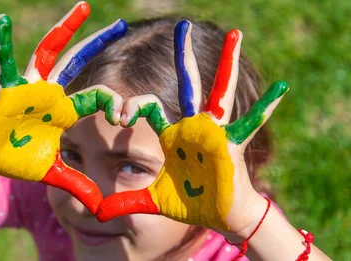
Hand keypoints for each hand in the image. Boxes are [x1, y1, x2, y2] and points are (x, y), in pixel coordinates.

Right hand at [0, 2, 126, 213]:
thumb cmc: (14, 159)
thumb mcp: (51, 173)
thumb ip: (75, 184)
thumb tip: (99, 206)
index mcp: (64, 111)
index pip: (96, 97)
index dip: (113, 103)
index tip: (123, 116)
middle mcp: (50, 93)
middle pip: (77, 62)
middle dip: (96, 42)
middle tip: (118, 23)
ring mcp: (29, 87)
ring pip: (49, 53)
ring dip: (64, 30)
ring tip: (82, 8)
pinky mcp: (5, 89)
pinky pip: (3, 62)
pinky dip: (1, 43)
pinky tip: (2, 21)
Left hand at [96, 20, 287, 231]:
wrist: (221, 215)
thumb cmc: (191, 203)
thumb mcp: (153, 201)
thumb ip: (126, 202)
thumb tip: (99, 214)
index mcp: (172, 133)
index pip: (148, 106)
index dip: (132, 107)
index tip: (120, 116)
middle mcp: (193, 125)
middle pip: (187, 85)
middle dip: (184, 57)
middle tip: (182, 27)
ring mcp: (214, 131)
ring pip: (220, 92)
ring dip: (227, 64)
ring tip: (236, 34)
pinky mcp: (231, 144)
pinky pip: (250, 123)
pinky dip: (265, 107)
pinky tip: (281, 88)